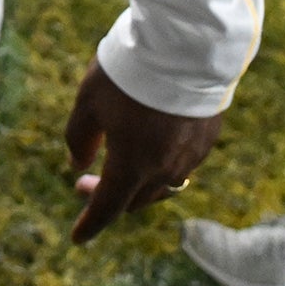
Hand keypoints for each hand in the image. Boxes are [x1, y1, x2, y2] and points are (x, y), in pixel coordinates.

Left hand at [62, 61, 224, 244]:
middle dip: (108, 197)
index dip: (90, 225)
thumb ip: (79, 138)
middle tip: (84, 183)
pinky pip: (180, 165)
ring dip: (136, 184)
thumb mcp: (89, 101)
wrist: (187, 47)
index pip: (107, 208)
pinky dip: (160, 166)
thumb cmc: (130, 72)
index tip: (78, 238)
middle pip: (134, 199)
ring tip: (119, 167)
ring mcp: (190, 157)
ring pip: (160, 186)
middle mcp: (164, 170)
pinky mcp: (207, 139)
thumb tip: (79, 165)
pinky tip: (150, 147)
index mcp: (132, 165)